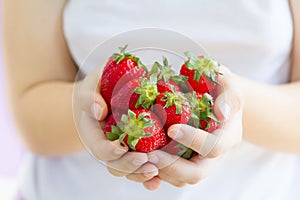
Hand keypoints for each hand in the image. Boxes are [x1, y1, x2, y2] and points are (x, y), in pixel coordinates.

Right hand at [72, 65, 158, 183]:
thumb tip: (99, 111)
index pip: (99, 148)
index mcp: (95, 134)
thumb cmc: (99, 88)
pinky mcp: (138, 150)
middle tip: (144, 160)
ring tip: (154, 172)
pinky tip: (158, 180)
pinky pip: (142, 166)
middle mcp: (108, 146)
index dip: (109, 151)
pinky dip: (149, 177)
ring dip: (140, 174)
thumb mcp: (90, 88)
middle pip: (115, 164)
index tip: (121, 148)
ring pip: (129, 170)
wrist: (110, 93)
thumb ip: (89, 97)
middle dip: (129, 165)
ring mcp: (124, 151)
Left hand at [143, 66, 243, 188]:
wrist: (215, 96)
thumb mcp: (230, 84)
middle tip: (150, 155)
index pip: (214, 146)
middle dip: (172, 166)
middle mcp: (214, 154)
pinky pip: (171, 175)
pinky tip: (141, 161)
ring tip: (142, 158)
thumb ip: (229, 96)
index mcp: (228, 136)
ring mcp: (199, 160)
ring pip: (181, 178)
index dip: (194, 141)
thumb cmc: (220, 86)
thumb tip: (222, 113)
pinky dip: (156, 172)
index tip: (172, 129)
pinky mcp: (185, 161)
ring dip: (160, 171)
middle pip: (196, 172)